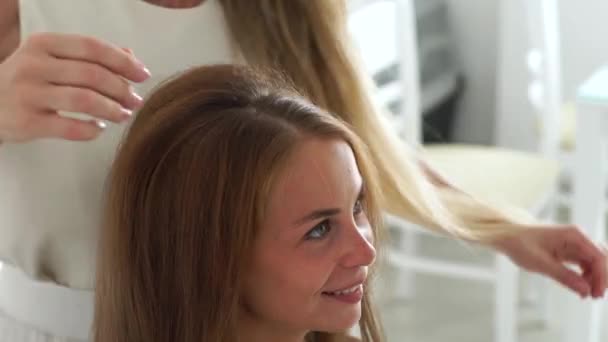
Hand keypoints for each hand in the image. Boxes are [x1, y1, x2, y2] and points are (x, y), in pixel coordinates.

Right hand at [0, 32, 150, 141]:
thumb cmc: (26, 81)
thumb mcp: (50, 59)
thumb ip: (88, 56)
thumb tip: (129, 54)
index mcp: (43, 44)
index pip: (92, 47)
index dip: (123, 61)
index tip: (143, 74)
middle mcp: (33, 65)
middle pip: (92, 74)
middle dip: (122, 89)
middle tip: (136, 100)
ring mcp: (28, 94)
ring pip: (84, 100)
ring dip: (112, 109)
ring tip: (123, 115)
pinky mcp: (26, 122)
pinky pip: (69, 128)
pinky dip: (91, 129)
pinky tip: (99, 128)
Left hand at [491, 225, 606, 298]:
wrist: (506, 236)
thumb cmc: (520, 244)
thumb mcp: (540, 263)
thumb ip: (564, 276)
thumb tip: (586, 290)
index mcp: (573, 235)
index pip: (599, 257)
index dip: (601, 277)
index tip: (594, 294)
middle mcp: (577, 237)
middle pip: (601, 259)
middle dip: (600, 278)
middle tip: (593, 297)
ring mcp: (573, 244)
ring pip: (594, 263)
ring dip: (593, 278)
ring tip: (585, 295)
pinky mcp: (568, 251)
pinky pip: (584, 264)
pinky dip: (584, 276)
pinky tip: (579, 288)